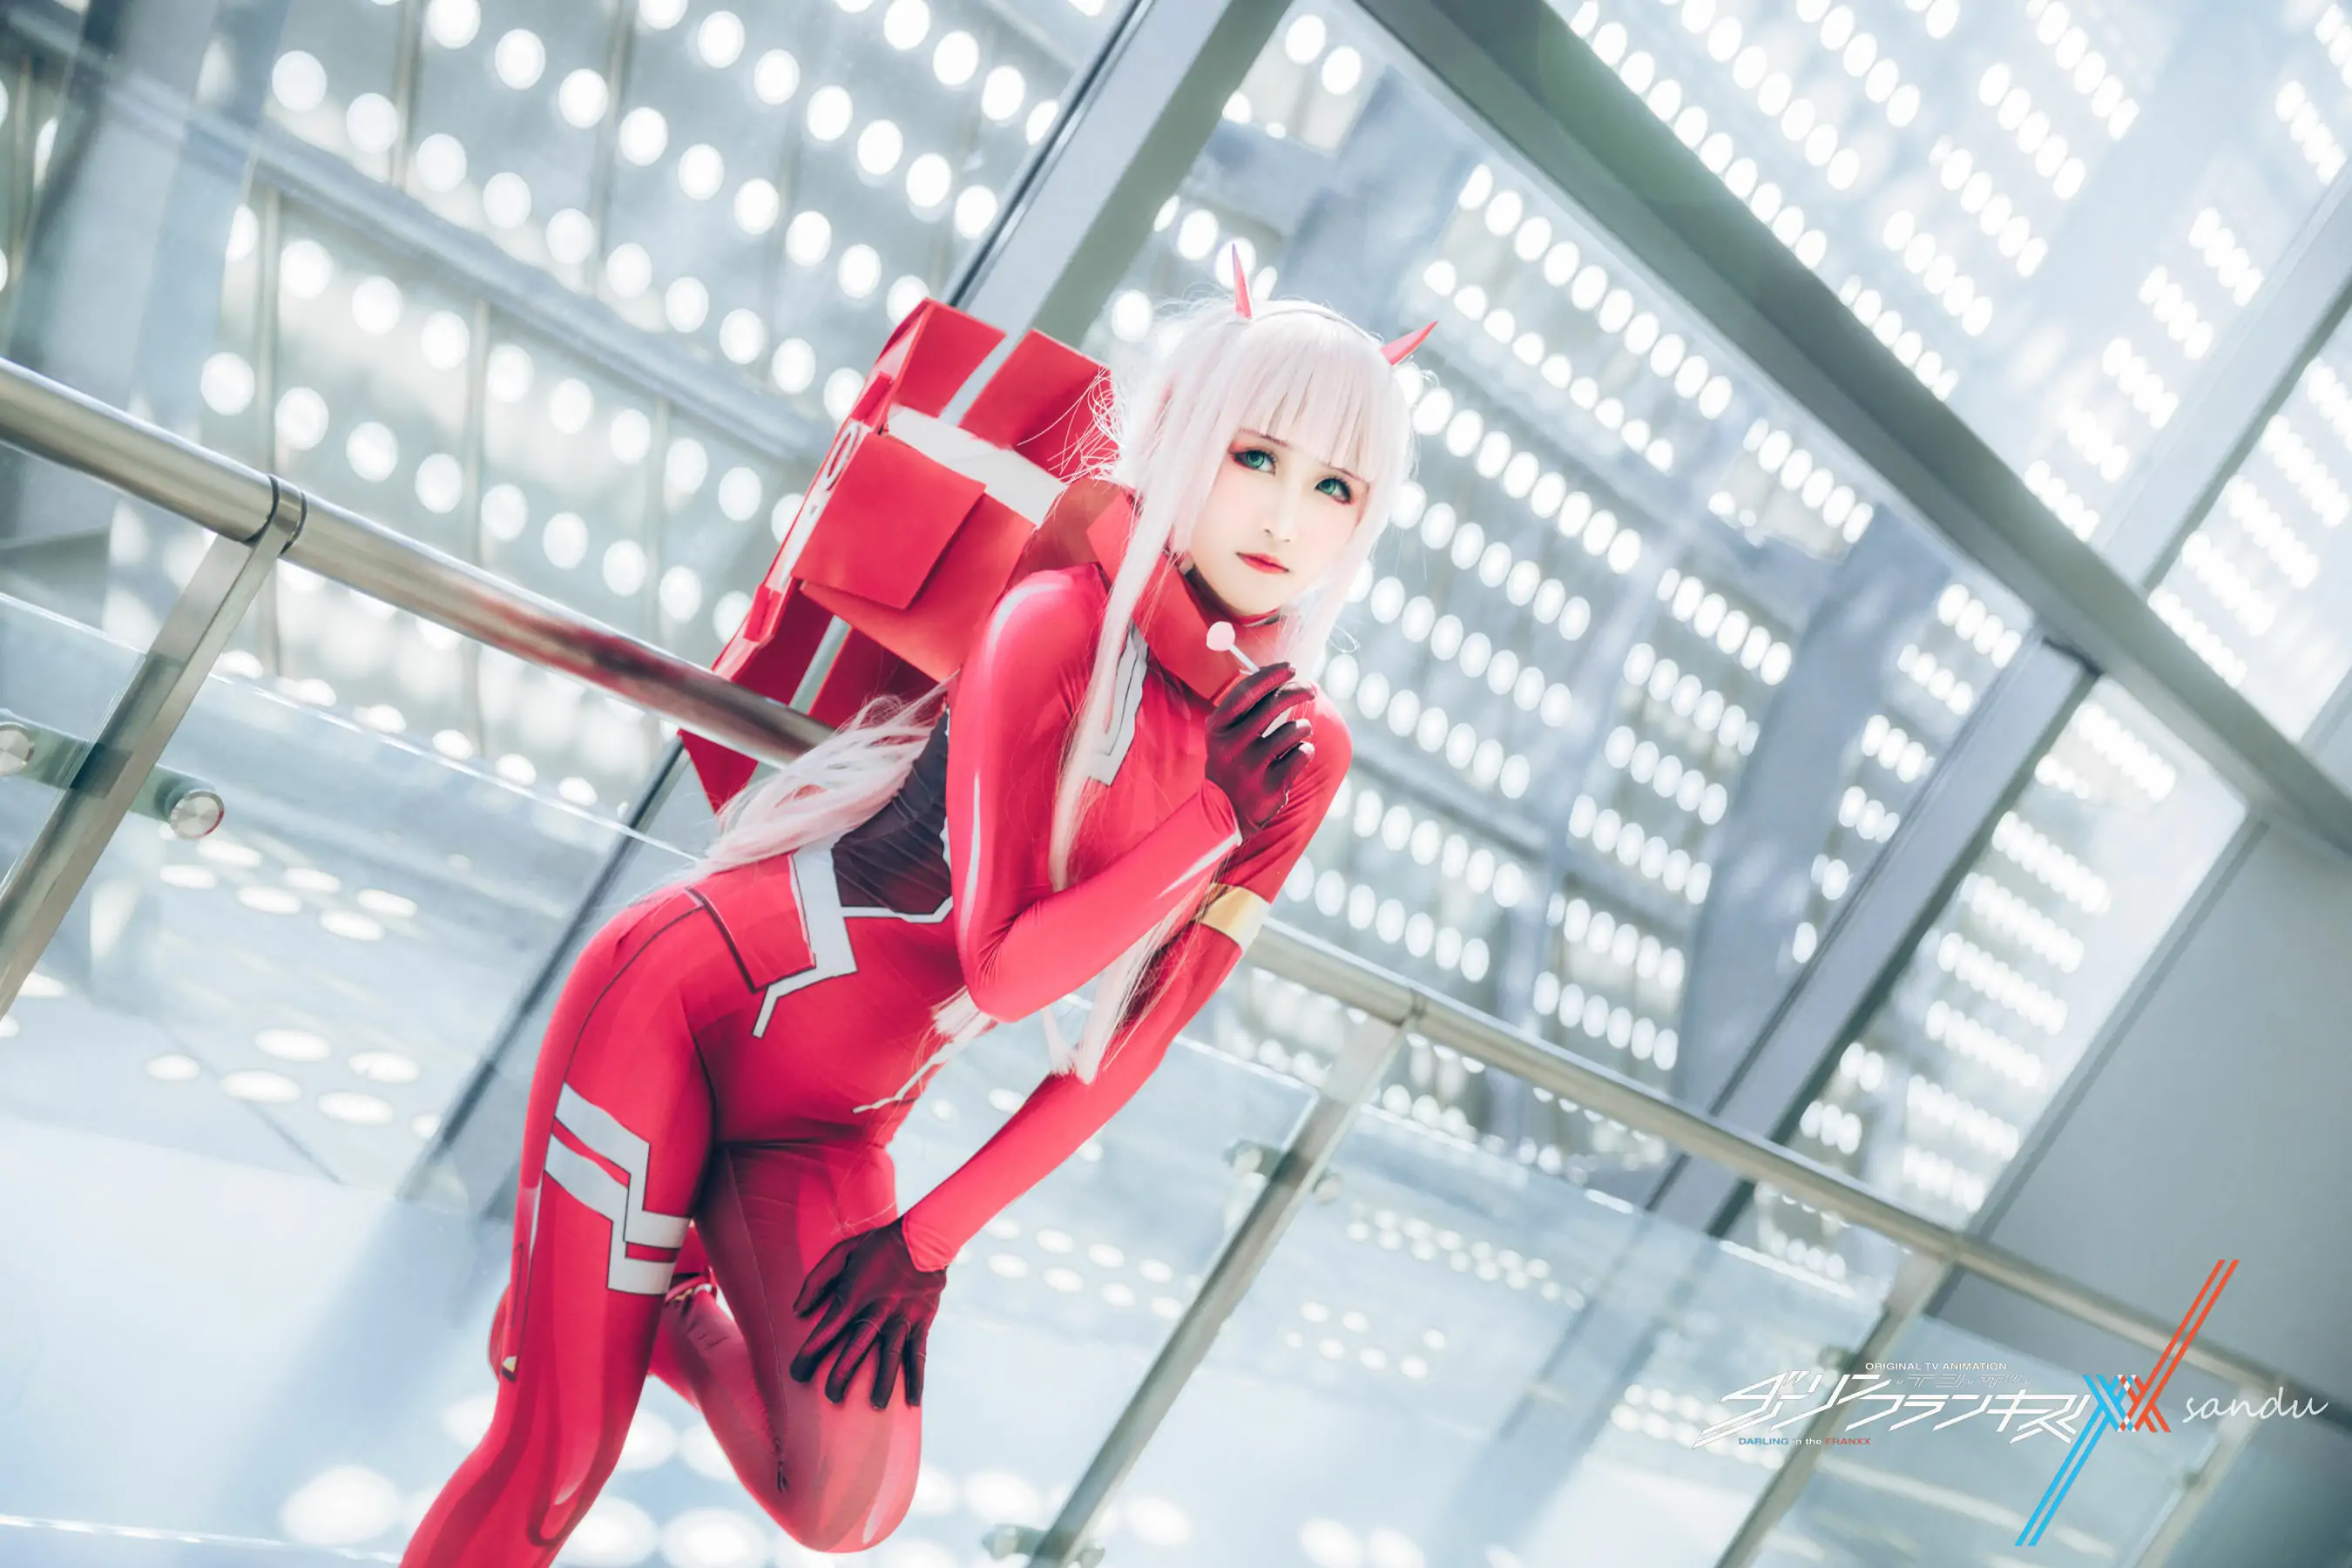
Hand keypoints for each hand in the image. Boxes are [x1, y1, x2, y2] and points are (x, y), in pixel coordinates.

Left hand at [790, 1216, 946, 1409]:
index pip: (826, 1331)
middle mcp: (878, 1310)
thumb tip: (797, 1311)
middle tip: (832, 1397)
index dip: (809, 1354)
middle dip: (842, 1375)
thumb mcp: (842, 1252)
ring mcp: (903, 1318)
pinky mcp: (922, 1322)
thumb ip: (817, 1280)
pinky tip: (913, 1401)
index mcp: (854, 1295)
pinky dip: (916, 1378)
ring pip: (891, 1356)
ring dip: (883, 1383)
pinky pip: (919, 1354)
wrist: (924, 1236)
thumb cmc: (878, 1244)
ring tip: (876, 1406)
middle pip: (857, 1350)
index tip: (797, 1373)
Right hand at [1204, 662, 1314, 835]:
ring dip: (1302, 727)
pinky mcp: (1271, 786)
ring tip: (1298, 732)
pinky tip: (1297, 754)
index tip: (1291, 667)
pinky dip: (1305, 750)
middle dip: (1297, 691)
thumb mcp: (1225, 733)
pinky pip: (1302, 753)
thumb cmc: (1231, 760)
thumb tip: (1279, 675)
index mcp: (1217, 728)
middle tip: (1310, 688)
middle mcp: (1232, 746)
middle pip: (1273, 705)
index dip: (1271, 676)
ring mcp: (1252, 768)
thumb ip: (1246, 707)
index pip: (1247, 692)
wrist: (1224, 811)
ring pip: (1293, 729)